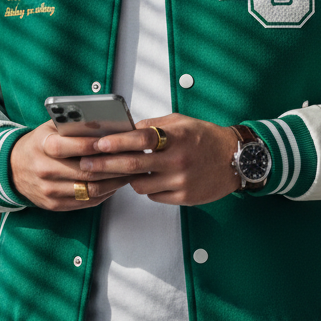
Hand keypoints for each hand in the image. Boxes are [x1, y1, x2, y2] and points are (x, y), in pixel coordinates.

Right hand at [9, 121, 139, 210]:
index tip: (116, 141)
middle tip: (133, 159)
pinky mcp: (54, 205)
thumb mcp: (50, 128)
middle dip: (114, 166)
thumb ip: (73, 125)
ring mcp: (49, 191)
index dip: (95, 145)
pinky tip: (115, 184)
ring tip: (130, 173)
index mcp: (43, 146)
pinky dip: (105, 193)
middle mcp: (45, 170)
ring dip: (114, 182)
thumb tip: (105, 123)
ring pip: (90, 190)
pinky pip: (86, 202)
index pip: (72, 146)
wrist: (12, 169)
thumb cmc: (39, 144)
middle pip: (87, 171)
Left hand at [79, 114, 239, 205]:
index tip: (97, 144)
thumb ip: (153, 126)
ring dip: (128, 178)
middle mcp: (178, 160)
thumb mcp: (180, 122)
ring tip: (124, 171)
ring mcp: (181, 181)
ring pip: (140, 185)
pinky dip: (148, 187)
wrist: (234, 159)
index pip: (140, 139)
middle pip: (133, 166)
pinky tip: (152, 178)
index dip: (116, 142)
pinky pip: (153, 195)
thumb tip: (124, 130)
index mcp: (176, 137)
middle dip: (104, 166)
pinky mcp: (184, 198)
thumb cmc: (205, 137)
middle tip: (86, 165)